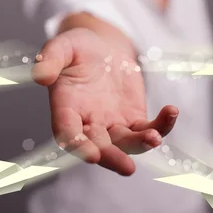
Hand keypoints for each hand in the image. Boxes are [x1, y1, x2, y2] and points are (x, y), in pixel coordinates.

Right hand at [31, 27, 177, 175]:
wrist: (102, 48)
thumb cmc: (78, 48)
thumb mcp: (63, 45)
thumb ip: (51, 58)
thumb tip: (40, 75)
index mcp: (66, 109)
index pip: (68, 133)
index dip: (77, 146)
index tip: (91, 155)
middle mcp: (88, 124)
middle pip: (99, 147)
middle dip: (112, 157)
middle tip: (127, 167)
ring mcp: (112, 124)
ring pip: (126, 143)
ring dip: (140, 145)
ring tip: (154, 138)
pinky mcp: (133, 119)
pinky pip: (148, 128)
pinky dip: (162, 125)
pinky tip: (172, 112)